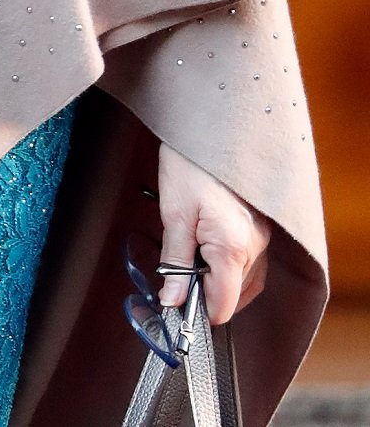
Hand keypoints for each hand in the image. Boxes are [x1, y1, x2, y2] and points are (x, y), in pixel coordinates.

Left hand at [157, 143, 270, 323]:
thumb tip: (173, 301)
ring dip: (220, 279)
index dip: (198, 310)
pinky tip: (209, 248)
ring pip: (246, 279)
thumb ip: (175, 262)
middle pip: (236, 294)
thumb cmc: (189, 163)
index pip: (224, 304)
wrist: (209, 124)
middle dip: (207, 292)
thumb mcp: (174, 214)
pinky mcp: (261, 224)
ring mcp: (262, 235)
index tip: (176, 302)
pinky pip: (251, 259)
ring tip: (192, 259)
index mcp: (233, 247)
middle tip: (178, 277)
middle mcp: (256, 245)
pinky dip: (231, 264)